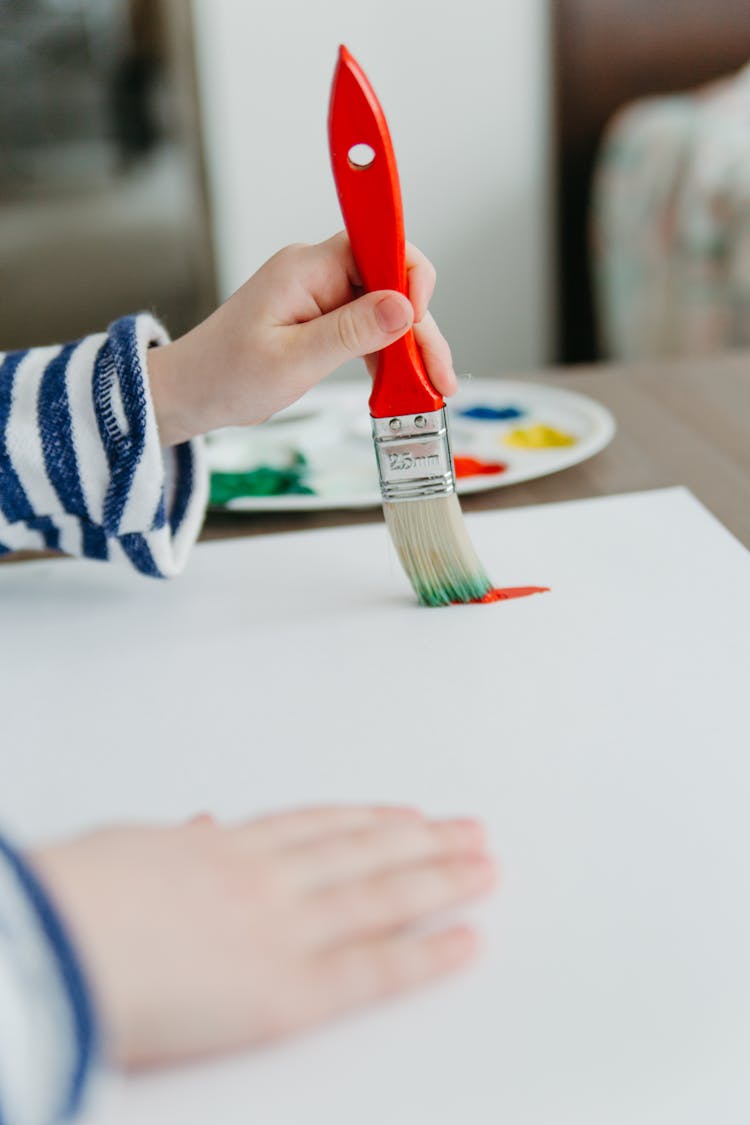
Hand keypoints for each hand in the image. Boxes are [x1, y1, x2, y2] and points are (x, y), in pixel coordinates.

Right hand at [32, 805, 494, 1067]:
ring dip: (442, 877)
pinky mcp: (289, 990)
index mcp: (225, 846)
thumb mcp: (124, 852)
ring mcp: (284, 927)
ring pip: (382, 891)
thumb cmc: (66, 900)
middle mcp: (267, 877)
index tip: (404, 811)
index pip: (318, 826)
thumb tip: (202, 824)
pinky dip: (426, 951)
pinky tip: (466, 939)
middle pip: (366, 849)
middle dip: (425, 839)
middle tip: (472, 830)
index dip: (369, 818)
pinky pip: (374, 966)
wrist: (51, 939)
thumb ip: (176, 843)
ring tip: (485, 867)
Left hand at [147, 232, 456, 445]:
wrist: (192, 393)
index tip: (420, 320)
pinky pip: (370, 329)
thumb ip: (350, 332)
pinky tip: (405, 386)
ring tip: (430, 392)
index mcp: (307, 268)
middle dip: (421, 329)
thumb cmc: (226, 376)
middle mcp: (319, 273)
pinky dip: (390, 357)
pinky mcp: (324, 320)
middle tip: (438, 378)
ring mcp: (322, 296)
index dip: (410, 276)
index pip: (379, 243)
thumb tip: (403, 307)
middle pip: (392, 283)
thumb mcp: (292, 360)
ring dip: (412, 349)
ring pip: (387, 311)